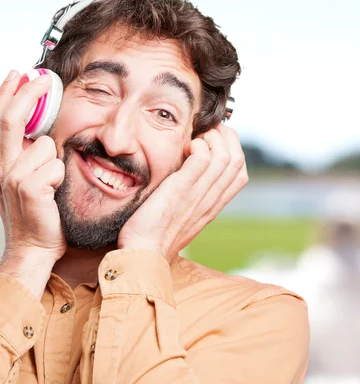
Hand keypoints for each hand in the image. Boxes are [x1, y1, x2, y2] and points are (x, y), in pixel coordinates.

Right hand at [0, 71, 65, 295]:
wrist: (32, 250)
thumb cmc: (34, 216)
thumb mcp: (22, 182)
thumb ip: (25, 156)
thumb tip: (39, 130)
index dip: (6, 93)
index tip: (19, 74)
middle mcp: (1, 168)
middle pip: (11, 118)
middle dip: (28, 93)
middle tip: (44, 77)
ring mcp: (12, 178)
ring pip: (44, 145)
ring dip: (55, 160)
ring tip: (52, 186)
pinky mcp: (28, 188)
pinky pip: (55, 166)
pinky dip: (60, 177)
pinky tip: (54, 196)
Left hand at [118, 124, 247, 260]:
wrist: (143, 253)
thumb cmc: (153, 235)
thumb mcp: (178, 216)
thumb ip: (187, 198)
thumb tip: (184, 178)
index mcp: (212, 207)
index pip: (240, 174)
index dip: (233, 150)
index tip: (214, 139)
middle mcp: (210, 200)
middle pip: (238, 160)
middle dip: (227, 137)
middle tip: (207, 130)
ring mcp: (198, 194)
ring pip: (225, 156)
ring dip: (212, 138)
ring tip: (194, 138)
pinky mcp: (181, 189)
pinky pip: (203, 158)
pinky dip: (198, 146)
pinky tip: (183, 148)